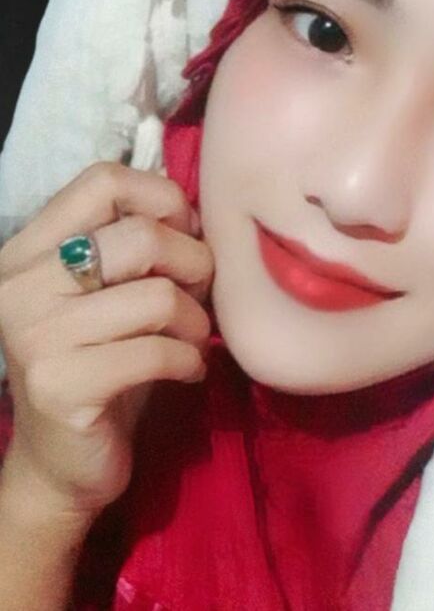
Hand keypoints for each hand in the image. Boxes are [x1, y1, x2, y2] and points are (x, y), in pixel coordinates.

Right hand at [0, 162, 213, 518]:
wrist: (61, 465)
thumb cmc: (101, 365)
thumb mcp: (114, 295)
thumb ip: (141, 247)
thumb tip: (199, 215)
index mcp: (30, 250)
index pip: (103, 180)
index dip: (163, 199)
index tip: (186, 236)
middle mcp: (20, 284)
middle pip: (142, 235)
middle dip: (195, 264)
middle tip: (201, 298)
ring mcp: (34, 336)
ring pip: (158, 296)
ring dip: (196, 322)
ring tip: (194, 341)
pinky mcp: (59, 386)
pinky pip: (157, 351)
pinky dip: (189, 360)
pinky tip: (187, 371)